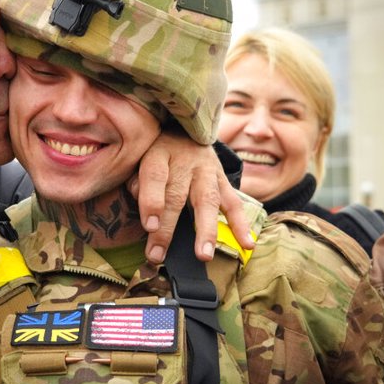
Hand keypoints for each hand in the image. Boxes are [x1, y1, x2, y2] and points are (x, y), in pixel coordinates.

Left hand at [131, 130, 253, 263]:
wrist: (185, 128)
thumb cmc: (155, 150)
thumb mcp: (140, 156)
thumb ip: (137, 182)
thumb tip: (145, 214)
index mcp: (159, 153)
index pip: (154, 176)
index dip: (151, 201)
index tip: (148, 226)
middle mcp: (185, 161)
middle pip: (176, 195)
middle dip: (167, 228)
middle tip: (158, 256)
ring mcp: (207, 170)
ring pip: (207, 200)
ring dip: (206, 230)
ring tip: (203, 255)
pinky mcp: (223, 179)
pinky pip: (233, 203)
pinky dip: (240, 224)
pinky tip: (246, 244)